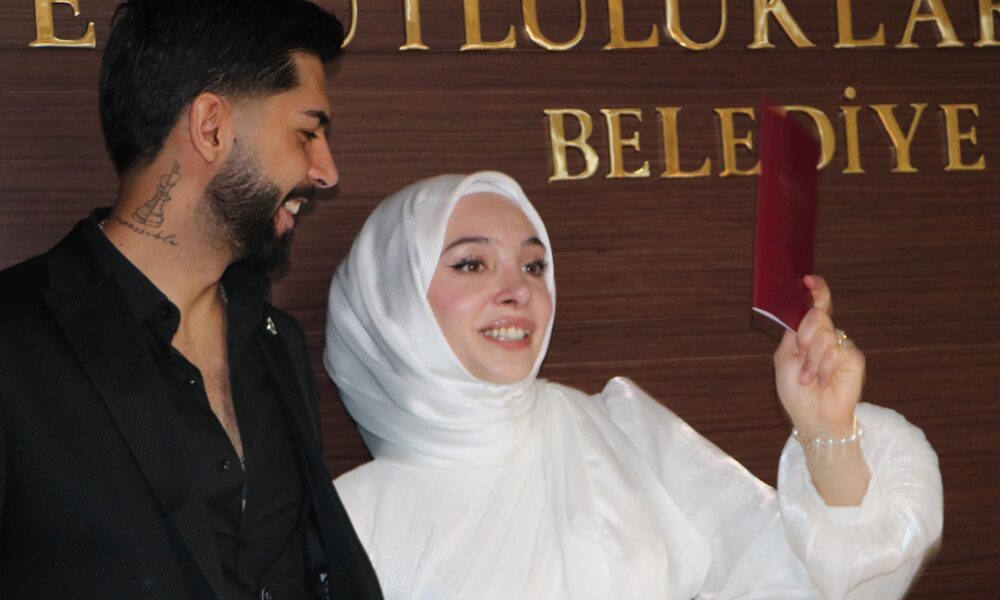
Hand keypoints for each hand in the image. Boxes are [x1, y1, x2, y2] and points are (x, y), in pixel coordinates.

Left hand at [773, 275, 864, 438]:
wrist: (811, 416)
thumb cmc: (796, 390)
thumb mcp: (785, 358)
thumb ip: (793, 333)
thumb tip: (805, 310)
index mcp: (808, 333)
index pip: (815, 305)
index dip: (815, 291)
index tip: (808, 279)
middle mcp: (826, 335)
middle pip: (817, 316)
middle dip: (805, 337)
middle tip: (802, 357)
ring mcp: (841, 346)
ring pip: (825, 335)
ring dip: (812, 360)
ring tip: (809, 377)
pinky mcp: (853, 358)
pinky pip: (838, 351)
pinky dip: (825, 367)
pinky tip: (823, 381)